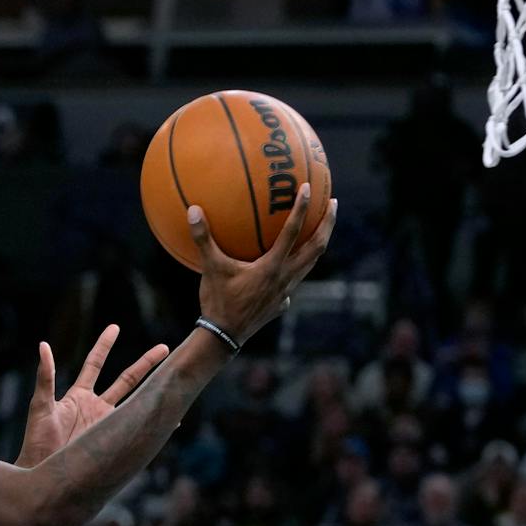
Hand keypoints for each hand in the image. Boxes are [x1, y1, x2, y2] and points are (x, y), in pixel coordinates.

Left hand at [18, 326, 170, 463]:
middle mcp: (97, 407)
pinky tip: (172, 419)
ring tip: (175, 376)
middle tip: (165, 348)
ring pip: (137, 401)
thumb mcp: (41, 406)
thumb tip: (43, 345)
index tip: (115, 328)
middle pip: (127, 379)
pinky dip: (155, 423)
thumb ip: (45, 377)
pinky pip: (138, 430)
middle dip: (146, 363)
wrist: (43, 472)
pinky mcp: (114, 441)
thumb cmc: (37, 440)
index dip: (104, 345)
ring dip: (155, 390)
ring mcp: (107, 424)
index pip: (95, 364)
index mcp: (79, 396)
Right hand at [190, 183, 336, 344]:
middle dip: (327, 223)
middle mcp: (286, 278)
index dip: (301, 208)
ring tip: (321, 226)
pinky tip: (288, 262)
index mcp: (272, 267)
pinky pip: (295, 279)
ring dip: (318, 242)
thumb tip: (193, 210)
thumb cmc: (217, 301)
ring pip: (310, 263)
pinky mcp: (282, 303)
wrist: (224, 337)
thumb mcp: (209, 268)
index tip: (308, 188)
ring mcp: (287, 291)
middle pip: (317, 247)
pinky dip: (297, 265)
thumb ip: (203, 239)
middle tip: (332, 203)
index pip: (293, 232)